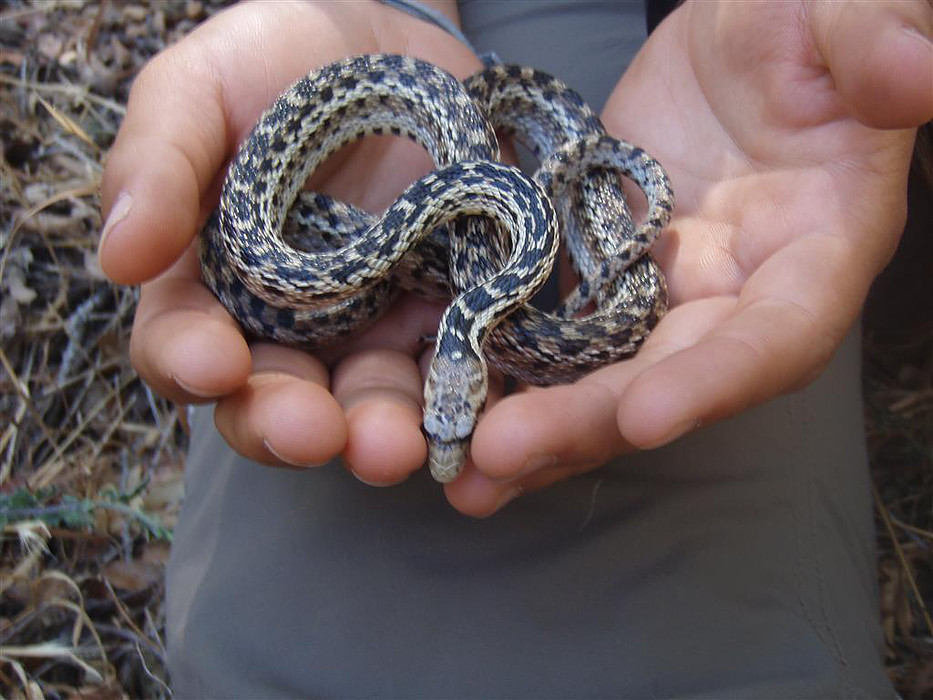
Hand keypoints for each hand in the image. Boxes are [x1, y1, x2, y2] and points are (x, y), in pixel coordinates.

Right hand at [99, 1, 482, 478]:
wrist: (390, 38)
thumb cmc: (279, 60)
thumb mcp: (202, 90)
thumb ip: (158, 163)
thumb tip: (119, 255)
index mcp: (216, 282)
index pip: (184, 344)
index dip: (190, 362)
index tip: (215, 363)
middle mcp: (293, 324)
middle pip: (279, 400)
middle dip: (292, 424)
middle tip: (314, 433)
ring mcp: (376, 325)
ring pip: (370, 403)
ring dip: (379, 432)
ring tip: (394, 446)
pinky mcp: (450, 312)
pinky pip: (458, 369)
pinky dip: (463, 398)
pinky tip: (473, 413)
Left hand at [451, 0, 931, 512]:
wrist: (734, 44)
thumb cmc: (801, 23)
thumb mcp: (842, 16)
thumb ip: (875, 44)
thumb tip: (917, 75)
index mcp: (814, 250)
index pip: (776, 333)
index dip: (715, 381)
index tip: (643, 416)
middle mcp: (735, 296)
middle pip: (665, 378)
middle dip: (586, 422)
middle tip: (494, 456)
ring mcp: (661, 295)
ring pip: (600, 375)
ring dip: (535, 426)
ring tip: (461, 473)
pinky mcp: (600, 277)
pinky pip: (553, 333)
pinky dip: (508, 372)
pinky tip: (450, 401)